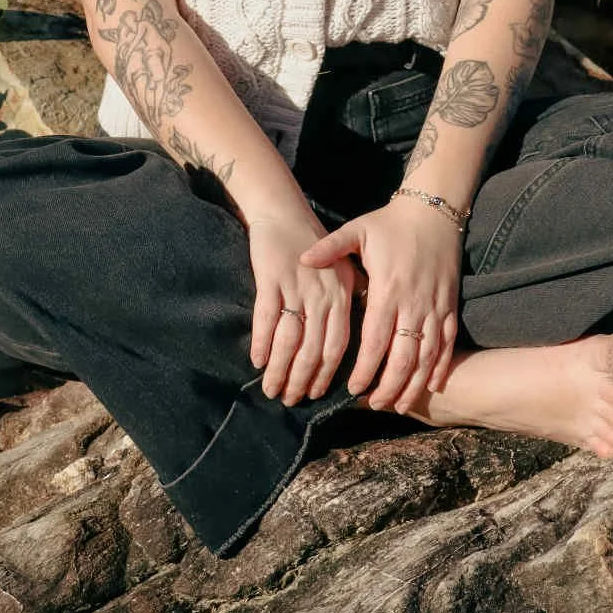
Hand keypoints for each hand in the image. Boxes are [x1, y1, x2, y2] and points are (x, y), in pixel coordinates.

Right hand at [246, 209, 357, 407]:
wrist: (284, 211)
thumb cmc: (312, 244)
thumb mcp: (341, 269)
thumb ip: (348, 300)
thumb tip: (355, 342)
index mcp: (341, 295)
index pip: (338, 345)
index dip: (326, 374)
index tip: (316, 395)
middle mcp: (321, 294)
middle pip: (313, 349)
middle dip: (302, 380)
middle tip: (290, 400)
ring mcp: (296, 287)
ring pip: (290, 340)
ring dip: (281, 370)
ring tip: (272, 389)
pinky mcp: (270, 278)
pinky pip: (267, 319)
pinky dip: (262, 343)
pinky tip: (257, 361)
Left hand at [299, 197, 460, 412]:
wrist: (434, 210)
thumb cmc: (391, 223)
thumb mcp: (358, 230)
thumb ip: (331, 248)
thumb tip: (302, 259)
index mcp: (388, 288)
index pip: (375, 339)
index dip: (366, 368)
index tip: (353, 389)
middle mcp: (414, 303)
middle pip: (403, 356)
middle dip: (389, 386)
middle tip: (375, 404)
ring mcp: (435, 307)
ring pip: (427, 356)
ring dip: (414, 384)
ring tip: (397, 404)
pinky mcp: (450, 306)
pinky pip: (448, 344)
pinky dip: (440, 368)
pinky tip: (431, 387)